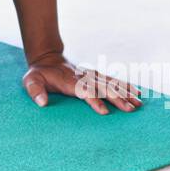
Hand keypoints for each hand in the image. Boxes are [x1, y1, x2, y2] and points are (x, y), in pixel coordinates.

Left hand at [22, 52, 142, 114]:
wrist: (47, 59)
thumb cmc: (38, 74)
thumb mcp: (30, 81)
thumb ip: (35, 91)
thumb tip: (42, 102)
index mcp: (69, 82)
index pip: (84, 91)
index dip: (94, 100)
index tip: (104, 111)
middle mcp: (83, 78)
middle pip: (102, 88)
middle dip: (117, 98)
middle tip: (130, 109)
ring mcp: (91, 76)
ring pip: (111, 84)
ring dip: (125, 93)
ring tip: (139, 103)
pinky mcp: (95, 76)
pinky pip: (112, 81)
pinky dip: (125, 86)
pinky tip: (137, 92)